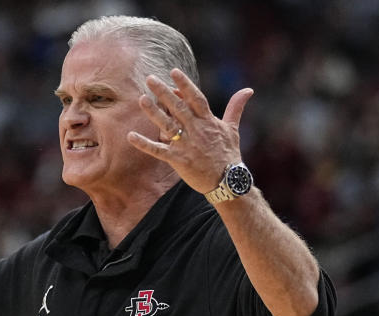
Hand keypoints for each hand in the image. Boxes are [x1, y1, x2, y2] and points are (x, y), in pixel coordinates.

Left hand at [127, 69, 253, 194]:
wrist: (227, 181)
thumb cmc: (229, 155)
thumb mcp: (233, 129)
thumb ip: (235, 108)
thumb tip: (248, 90)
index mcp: (208, 121)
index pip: (196, 98)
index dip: (185, 84)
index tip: (174, 71)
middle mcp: (197, 130)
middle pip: (178, 107)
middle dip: (164, 92)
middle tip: (150, 78)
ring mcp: (186, 145)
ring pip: (167, 125)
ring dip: (153, 112)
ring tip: (141, 99)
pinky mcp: (177, 160)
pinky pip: (157, 150)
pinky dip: (144, 144)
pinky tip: (130, 135)